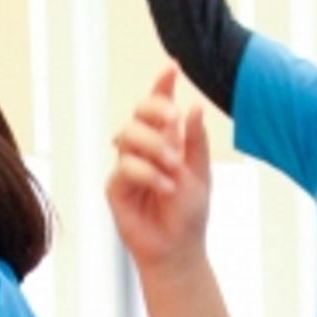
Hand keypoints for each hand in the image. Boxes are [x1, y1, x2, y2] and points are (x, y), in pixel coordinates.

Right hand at [106, 67, 210, 268]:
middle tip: (174, 123)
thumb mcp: (200, 172)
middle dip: (156, 111)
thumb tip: (193, 106)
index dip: (162, 85)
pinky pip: (124, 168)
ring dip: (153, 147)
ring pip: (127, 136)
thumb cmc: (188, 213)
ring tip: (173, 168)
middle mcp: (143, 150)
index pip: (159, 106)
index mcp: (166, 141)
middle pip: (138, 113)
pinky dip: (147, 173)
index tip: (172, 68)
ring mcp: (127, 167)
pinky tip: (165, 187)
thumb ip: (196, 140)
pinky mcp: (116, 188)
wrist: (177, 248)